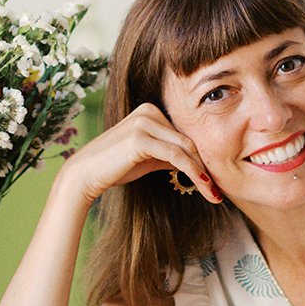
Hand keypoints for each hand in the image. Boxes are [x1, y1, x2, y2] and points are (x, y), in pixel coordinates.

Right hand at [61, 103, 222, 206]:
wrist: (85, 175)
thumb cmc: (114, 167)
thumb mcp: (147, 157)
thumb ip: (168, 154)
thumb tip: (193, 163)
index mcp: (150, 111)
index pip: (184, 136)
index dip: (201, 159)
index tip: (213, 181)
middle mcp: (148, 111)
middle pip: (188, 141)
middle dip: (206, 167)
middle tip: (219, 191)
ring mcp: (144, 122)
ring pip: (186, 149)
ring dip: (203, 174)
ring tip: (215, 194)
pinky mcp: (141, 138)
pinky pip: (176, 156)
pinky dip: (193, 172)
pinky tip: (204, 186)